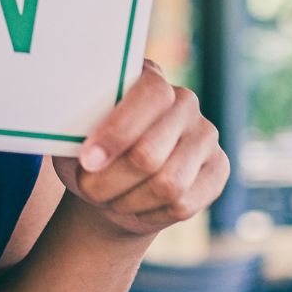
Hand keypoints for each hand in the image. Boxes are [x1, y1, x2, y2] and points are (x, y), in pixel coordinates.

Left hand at [53, 61, 228, 237]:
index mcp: (149, 77)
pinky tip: (136, 206)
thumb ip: (75, 128)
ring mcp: (205, 134)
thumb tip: (74, 137)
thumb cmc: (89, 154)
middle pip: (150, 153)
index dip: (117, 132)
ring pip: (168, 185)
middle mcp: (184, 101)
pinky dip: (150, 214)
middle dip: (110, 181)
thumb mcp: (73, 137)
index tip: (88, 161)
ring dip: (128, 201)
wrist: (115, 186)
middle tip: (89, 189)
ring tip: (109, 198)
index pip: (148, 96)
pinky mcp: (218, 168)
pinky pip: (183, 205)